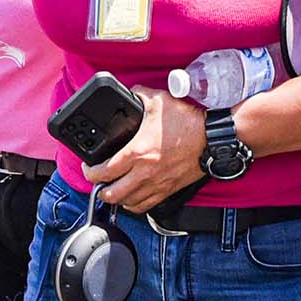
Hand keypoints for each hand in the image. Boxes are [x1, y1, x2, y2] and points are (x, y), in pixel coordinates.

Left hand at [89, 85, 205, 213]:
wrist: (212, 139)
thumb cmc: (188, 122)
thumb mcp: (158, 101)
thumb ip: (139, 95)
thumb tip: (130, 93)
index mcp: (137, 153)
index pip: (103, 172)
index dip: (89, 172)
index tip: (88, 166)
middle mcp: (144, 173)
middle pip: (111, 194)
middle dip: (99, 189)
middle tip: (97, 179)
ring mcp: (156, 185)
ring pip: (127, 204)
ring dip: (116, 198)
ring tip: (112, 188)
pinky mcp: (168, 190)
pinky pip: (144, 207)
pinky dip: (134, 204)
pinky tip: (131, 196)